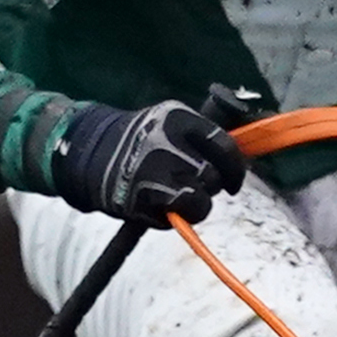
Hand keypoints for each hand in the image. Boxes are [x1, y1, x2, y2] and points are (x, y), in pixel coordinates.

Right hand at [45, 97, 246, 223]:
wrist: (89, 153)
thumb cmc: (139, 140)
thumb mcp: (169, 122)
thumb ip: (202, 135)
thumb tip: (247, 152)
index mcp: (177, 118)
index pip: (224, 146)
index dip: (236, 168)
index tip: (234, 180)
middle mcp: (166, 143)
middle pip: (213, 176)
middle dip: (210, 185)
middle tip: (194, 183)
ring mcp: (152, 173)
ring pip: (202, 203)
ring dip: (197, 204)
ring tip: (179, 197)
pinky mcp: (140, 200)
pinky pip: (177, 218)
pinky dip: (176, 217)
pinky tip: (161, 206)